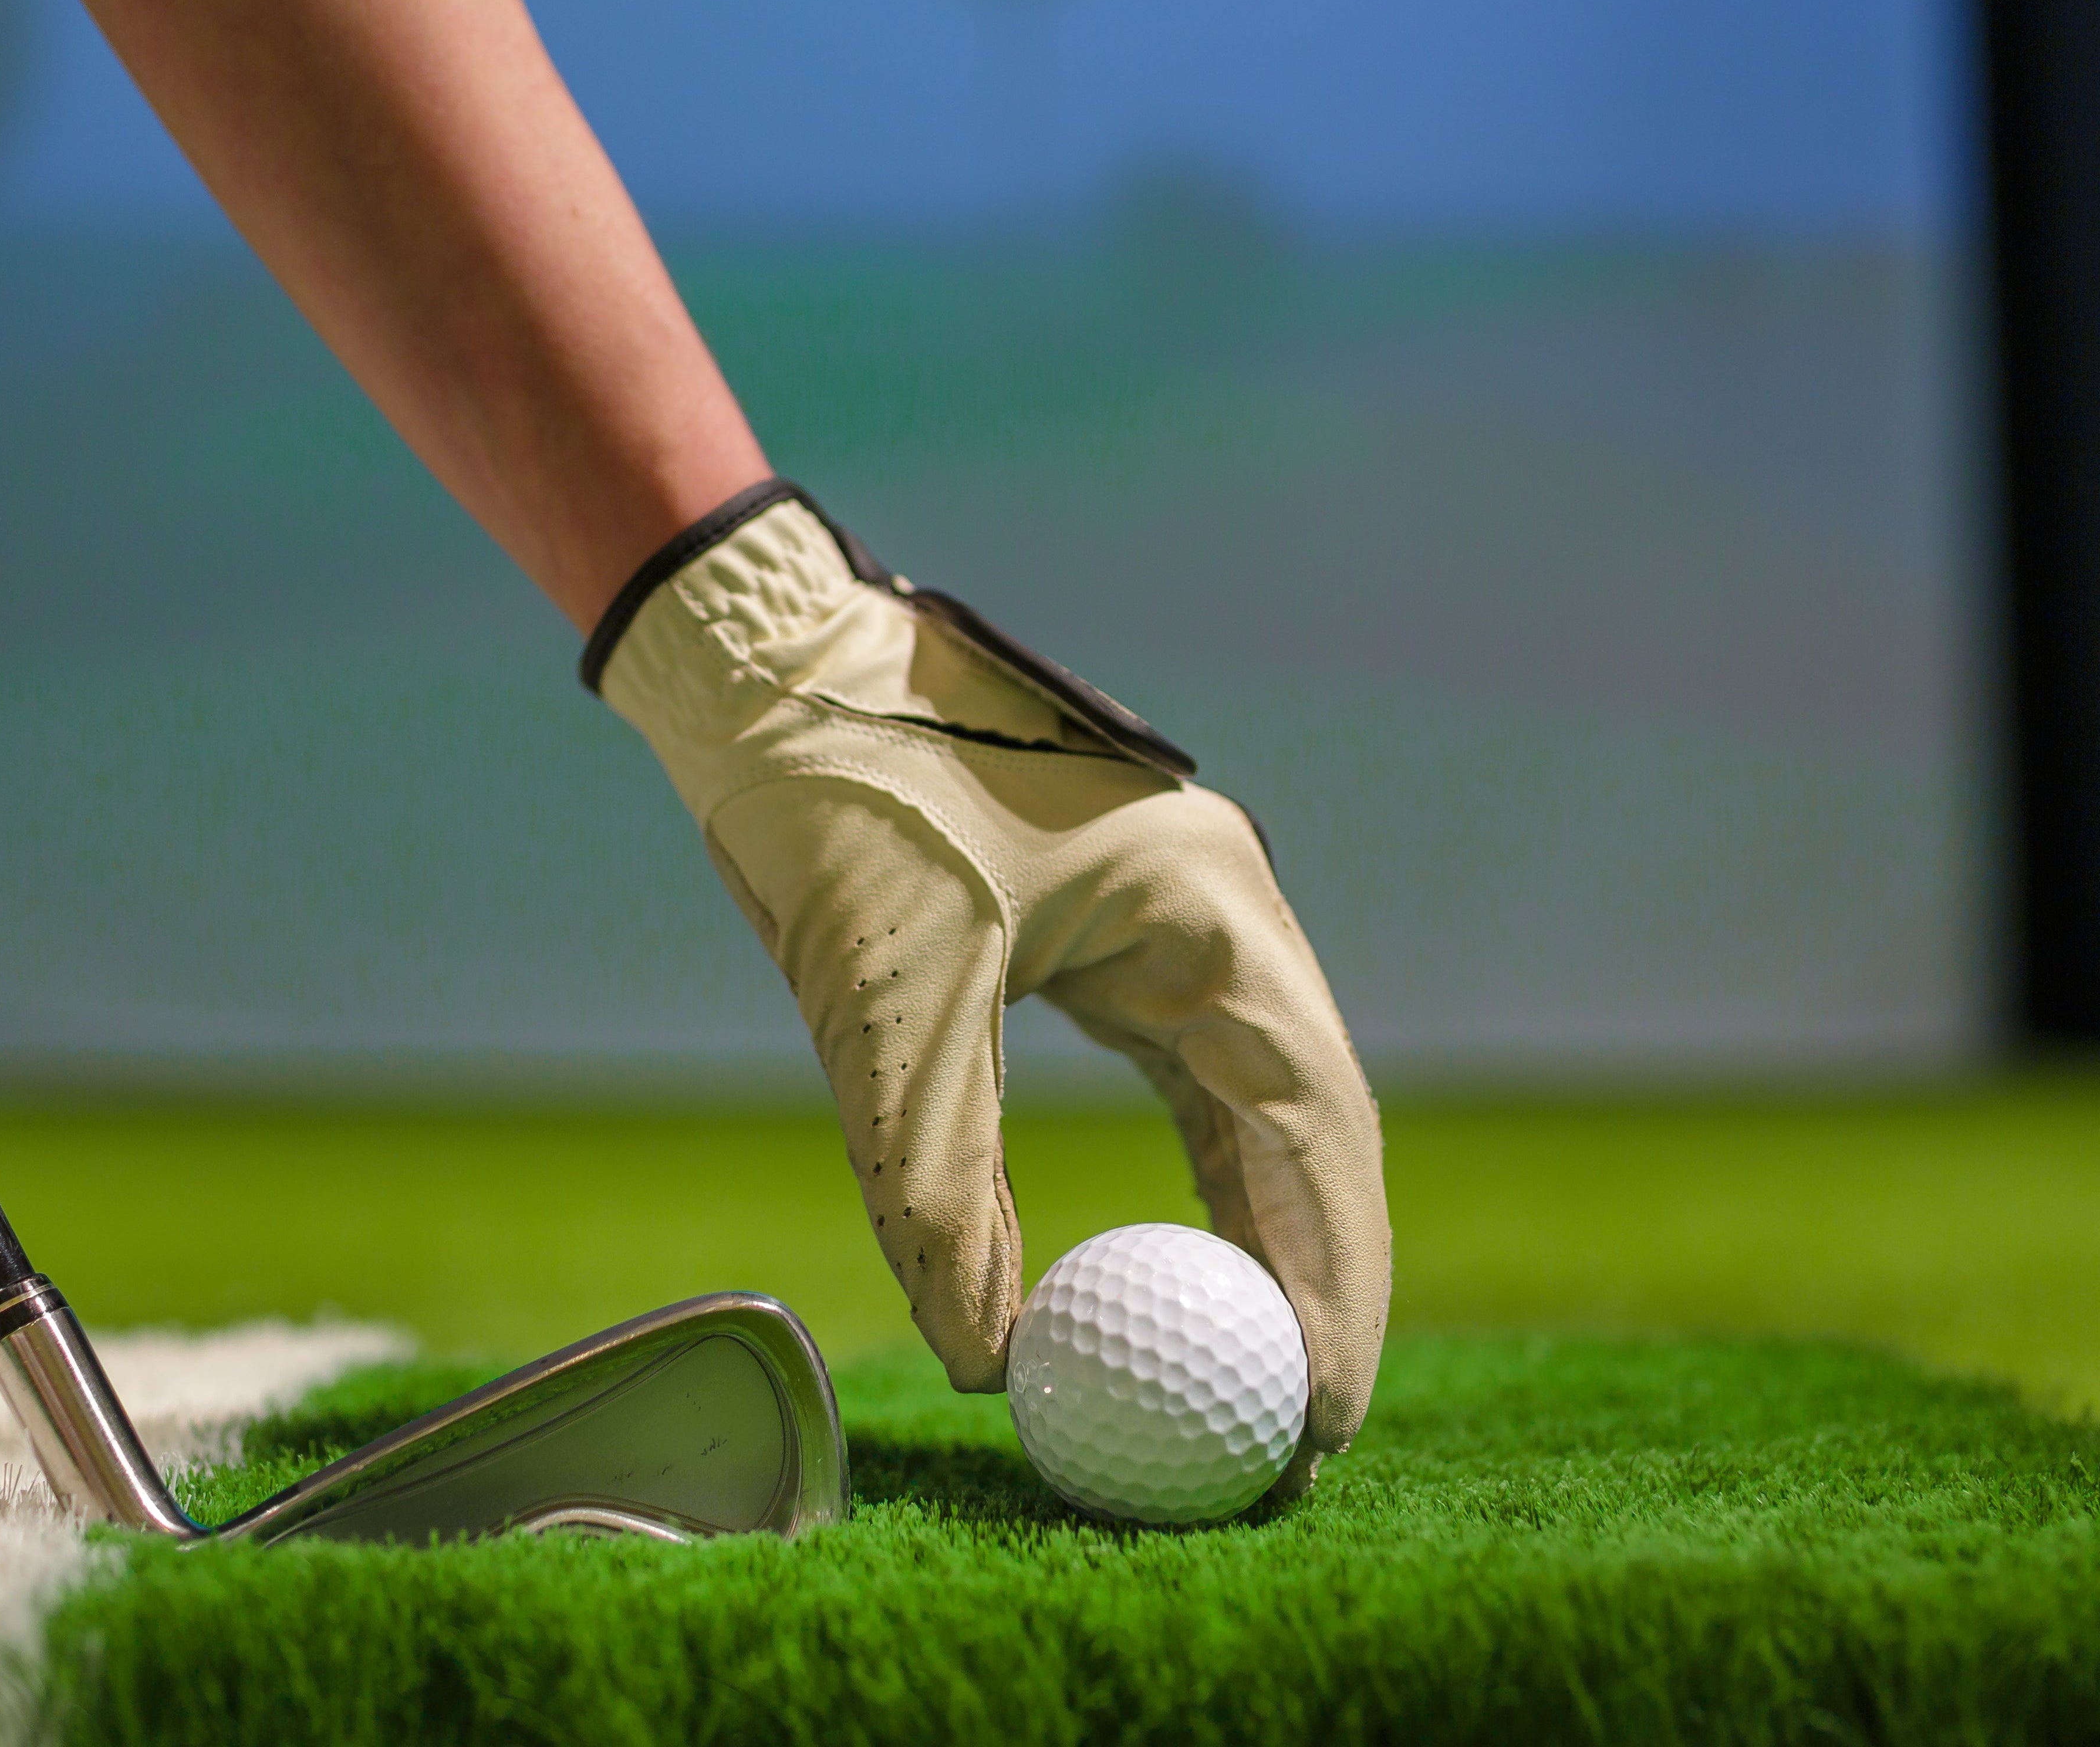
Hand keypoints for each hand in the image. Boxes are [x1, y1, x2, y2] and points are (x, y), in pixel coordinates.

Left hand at [589, 483, 1391, 1466]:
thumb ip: (938, 1184)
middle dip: (1323, 1280)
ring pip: (1261, 1113)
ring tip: (1267, 1379)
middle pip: (1315, 1127)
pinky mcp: (1123, 944)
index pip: (1313, 1120)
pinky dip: (1202, 1188)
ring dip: (1269, 1242)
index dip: (1330, 1274)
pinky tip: (1192, 1275)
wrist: (768, 669)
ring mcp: (1182, 924)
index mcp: (1208, 902)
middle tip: (1307, 1430)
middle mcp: (1222, 912)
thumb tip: (987, 1359)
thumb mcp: (887, 1003)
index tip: (1320, 1407)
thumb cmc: (836, 800)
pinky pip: (1192, 1089)